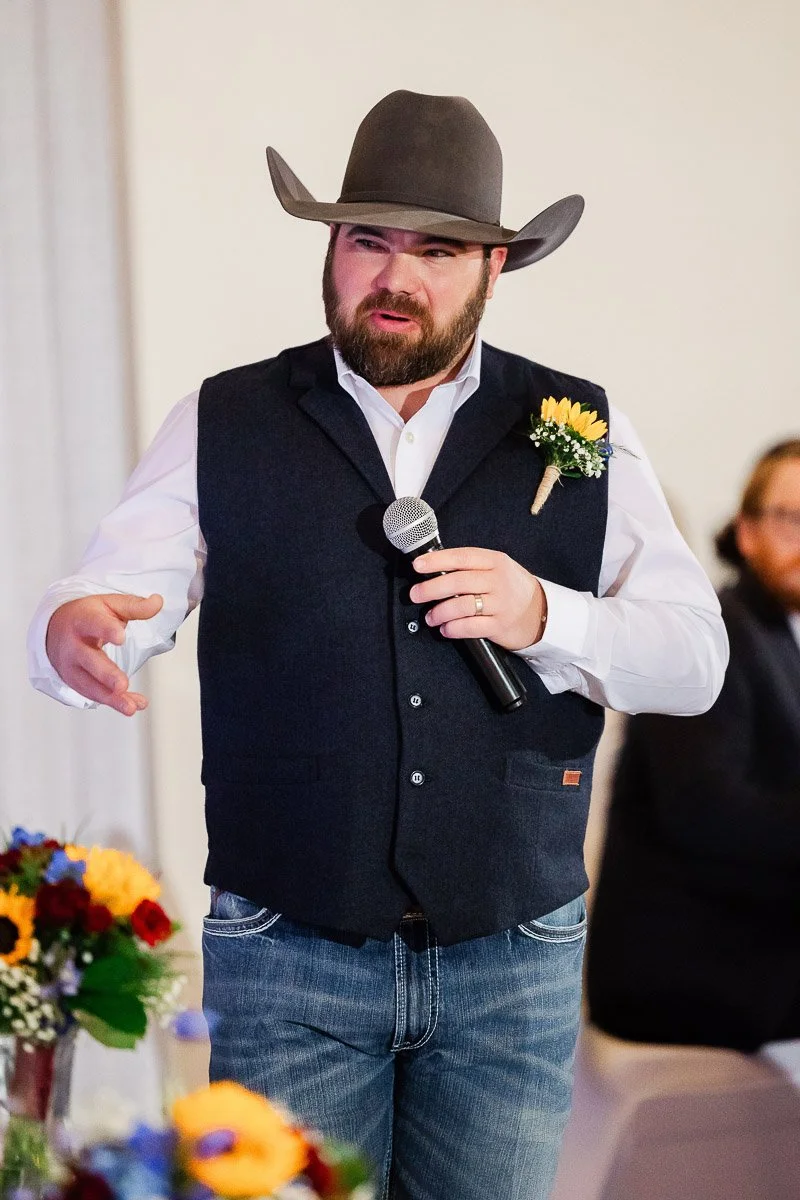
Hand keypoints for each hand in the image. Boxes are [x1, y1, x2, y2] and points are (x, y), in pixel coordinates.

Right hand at [45, 593, 163, 715]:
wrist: (55, 628)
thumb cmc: (88, 615)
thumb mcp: (109, 604)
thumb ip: (134, 606)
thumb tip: (158, 602)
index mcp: (83, 621)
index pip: (94, 624)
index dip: (107, 630)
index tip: (120, 637)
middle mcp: (74, 645)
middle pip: (89, 661)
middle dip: (105, 674)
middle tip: (122, 684)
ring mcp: (72, 667)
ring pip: (90, 685)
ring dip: (111, 698)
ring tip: (131, 707)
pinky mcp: (76, 683)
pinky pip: (96, 695)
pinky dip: (115, 702)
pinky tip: (133, 705)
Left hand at [409, 548, 546, 650]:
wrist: (540, 612)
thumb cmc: (510, 588)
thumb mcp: (497, 569)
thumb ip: (471, 567)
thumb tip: (434, 568)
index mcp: (495, 561)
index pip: (462, 557)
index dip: (437, 560)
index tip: (418, 565)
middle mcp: (498, 581)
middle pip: (458, 582)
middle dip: (432, 588)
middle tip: (415, 594)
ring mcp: (500, 604)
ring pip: (462, 606)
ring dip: (440, 612)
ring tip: (430, 616)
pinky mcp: (500, 626)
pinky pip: (471, 627)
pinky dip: (453, 628)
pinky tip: (445, 629)